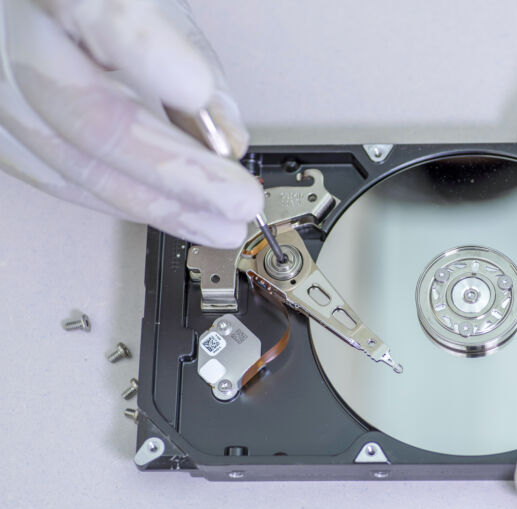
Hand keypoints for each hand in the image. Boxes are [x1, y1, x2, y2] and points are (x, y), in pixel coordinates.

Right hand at [0, 0, 261, 246]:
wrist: (29, 16)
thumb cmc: (93, 6)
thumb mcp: (154, 9)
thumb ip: (194, 61)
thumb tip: (228, 140)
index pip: (99, 11)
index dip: (151, 56)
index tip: (198, 94)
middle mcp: (12, 38)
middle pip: (92, 116)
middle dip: (177, 171)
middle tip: (236, 198)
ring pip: (72, 161)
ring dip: (156, 204)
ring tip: (216, 222)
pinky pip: (52, 177)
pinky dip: (119, 199)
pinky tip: (167, 210)